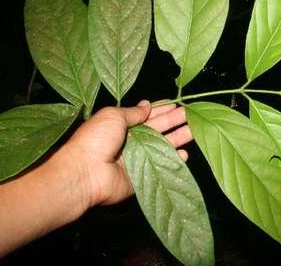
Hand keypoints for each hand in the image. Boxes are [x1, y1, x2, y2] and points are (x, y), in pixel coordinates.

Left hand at [63, 100, 191, 207]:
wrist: (85, 172)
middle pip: (158, 129)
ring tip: (195, 130)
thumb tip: (147, 104)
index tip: (177, 104)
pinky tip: (186, 154)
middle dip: (175, 120)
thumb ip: (133, 112)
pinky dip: (175, 161)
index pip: (148, 116)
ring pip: (163, 146)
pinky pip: (162, 167)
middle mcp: (131, 141)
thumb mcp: (113, 116)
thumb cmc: (95, 139)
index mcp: (122, 125)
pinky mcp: (142, 176)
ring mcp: (138, 159)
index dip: (162, 109)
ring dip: (179, 138)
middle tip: (193, 114)